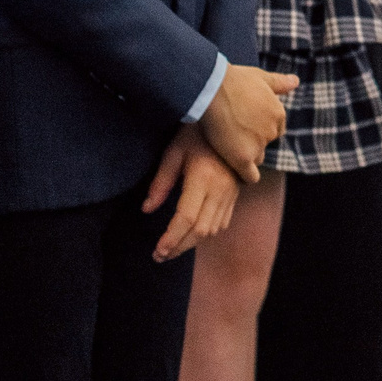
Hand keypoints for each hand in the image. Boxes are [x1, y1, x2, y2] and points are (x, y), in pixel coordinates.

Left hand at [144, 126, 240, 260]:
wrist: (232, 123)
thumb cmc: (197, 134)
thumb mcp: (174, 151)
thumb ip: (161, 182)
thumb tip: (147, 209)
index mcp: (203, 178)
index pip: (186, 217)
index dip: (171, 238)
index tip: (157, 251)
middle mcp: (219, 189)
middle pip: (200, 230)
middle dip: (179, 247)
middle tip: (160, 256)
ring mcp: (230, 193)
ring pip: (212, 230)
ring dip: (191, 244)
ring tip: (171, 250)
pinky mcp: (235, 195)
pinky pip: (222, 223)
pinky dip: (206, 235)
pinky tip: (191, 237)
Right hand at [198, 63, 298, 181]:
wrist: (213, 88)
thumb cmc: (234, 79)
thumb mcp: (261, 77)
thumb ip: (279, 83)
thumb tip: (295, 81)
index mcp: (278, 113)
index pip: (274, 129)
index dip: (259, 128)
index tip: (245, 126)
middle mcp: (272, 131)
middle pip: (264, 144)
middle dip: (252, 142)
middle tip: (233, 135)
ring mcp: (258, 145)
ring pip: (256, 159)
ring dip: (246, 156)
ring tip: (228, 149)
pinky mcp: (243, 158)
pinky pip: (250, 176)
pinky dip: (246, 177)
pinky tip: (238, 173)